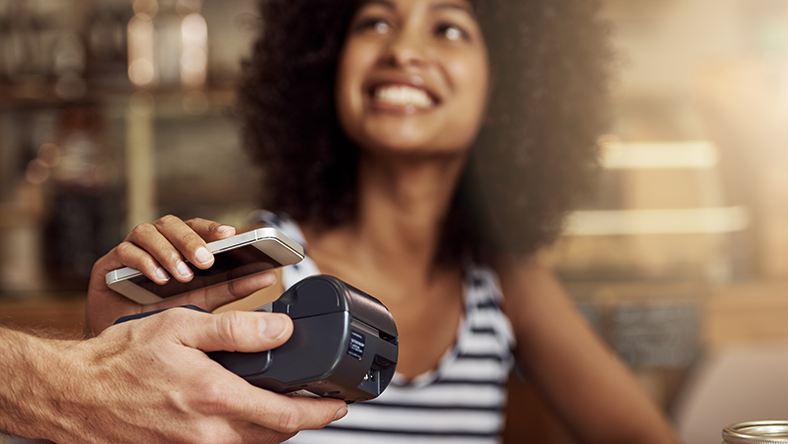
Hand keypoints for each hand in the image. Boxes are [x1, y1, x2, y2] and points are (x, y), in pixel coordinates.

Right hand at [23, 308, 347, 443]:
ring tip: (288, 403)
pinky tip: (246, 412)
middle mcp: (209, 434)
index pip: (286, 416)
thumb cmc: (121, 359)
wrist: (74, 395)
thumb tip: (282, 329)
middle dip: (304, 420)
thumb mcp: (182, 327)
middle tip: (320, 401)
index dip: (320, 412)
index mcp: (216, 400)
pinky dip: (248, 433)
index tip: (340, 404)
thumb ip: (236, 330)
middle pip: (276, 436)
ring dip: (276, 427)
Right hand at [87, 216, 275, 334]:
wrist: (120, 347)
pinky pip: (125, 251)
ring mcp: (132, 251)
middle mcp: (157, 244)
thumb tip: (268, 275)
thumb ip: (232, 288)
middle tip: (206, 260)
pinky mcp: (109, 264)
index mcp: (180, 249)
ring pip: (150, 232)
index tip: (232, 234)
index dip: (215, 229)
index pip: (199, 228)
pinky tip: (158, 279)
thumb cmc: (162, 320)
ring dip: (169, 251)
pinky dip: (144, 262)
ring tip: (183, 275)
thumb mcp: (203, 302)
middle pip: (175, 225)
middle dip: (191, 240)